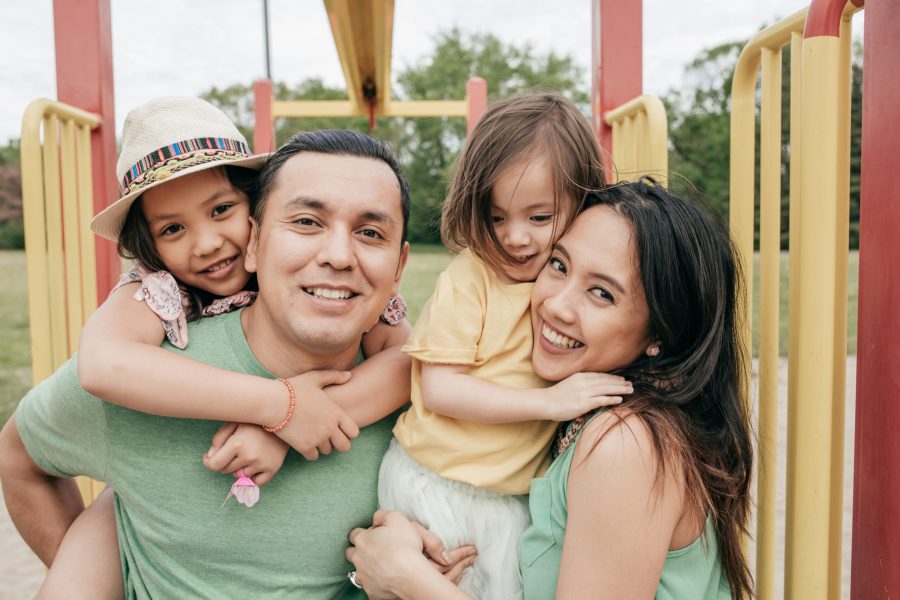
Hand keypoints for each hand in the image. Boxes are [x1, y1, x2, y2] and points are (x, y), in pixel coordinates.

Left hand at [203, 423, 287, 485]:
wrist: (284, 419)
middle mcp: (250, 456)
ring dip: (240, 468)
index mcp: (237, 444)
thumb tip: (211, 456)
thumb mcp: (233, 422)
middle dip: (225, 462)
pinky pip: (257, 482)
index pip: (214, 465)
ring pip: (240, 476)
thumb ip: (219, 438)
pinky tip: (255, 464)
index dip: (208, 462)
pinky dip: (253, 476)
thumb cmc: (255, 420)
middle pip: (226, 470)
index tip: (208, 457)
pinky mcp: (273, 468)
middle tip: (233, 450)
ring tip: (248, 452)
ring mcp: (262, 464)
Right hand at [273, 370, 360, 460]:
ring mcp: (318, 438)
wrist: (272, 402)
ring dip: (322, 446)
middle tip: (329, 438)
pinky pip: (313, 457)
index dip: (348, 432)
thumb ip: (333, 376)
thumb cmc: (293, 389)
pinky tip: (304, 444)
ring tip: (314, 438)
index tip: (339, 429)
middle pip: (344, 446)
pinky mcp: (305, 447)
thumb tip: (349, 375)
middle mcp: (330, 427)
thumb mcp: (314, 378)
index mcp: (335, 413)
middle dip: (338, 443)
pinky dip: (309, 452)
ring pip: (327, 451)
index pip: (354, 432)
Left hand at [346, 510, 476, 597]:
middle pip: (351, 553)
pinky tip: (385, 579)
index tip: (375, 535)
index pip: (354, 534)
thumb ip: (382, 515)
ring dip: (366, 568)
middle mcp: (358, 558)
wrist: (410, 575)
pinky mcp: (370, 591)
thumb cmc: (404, 545)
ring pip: (358, 571)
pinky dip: (375, 582)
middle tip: (375, 550)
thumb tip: (376, 519)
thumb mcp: (396, 517)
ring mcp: (363, 576)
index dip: (365, 533)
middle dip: (359, 550)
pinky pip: (369, 586)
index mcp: (362, 540)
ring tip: (380, 566)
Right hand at [542, 372, 632, 420]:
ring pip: (606, 389)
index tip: (623, 379)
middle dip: (620, 383)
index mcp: (580, 376)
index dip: (613, 378)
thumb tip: (594, 386)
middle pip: (606, 381)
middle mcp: (584, 382)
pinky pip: (601, 400)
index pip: (601, 376)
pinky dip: (611, 399)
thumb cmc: (556, 396)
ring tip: (630, 390)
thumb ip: (582, 383)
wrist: (545, 403)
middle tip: (631, 384)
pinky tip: (620, 399)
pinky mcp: (583, 403)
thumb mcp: (570, 384)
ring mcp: (584, 392)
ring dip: (620, 389)